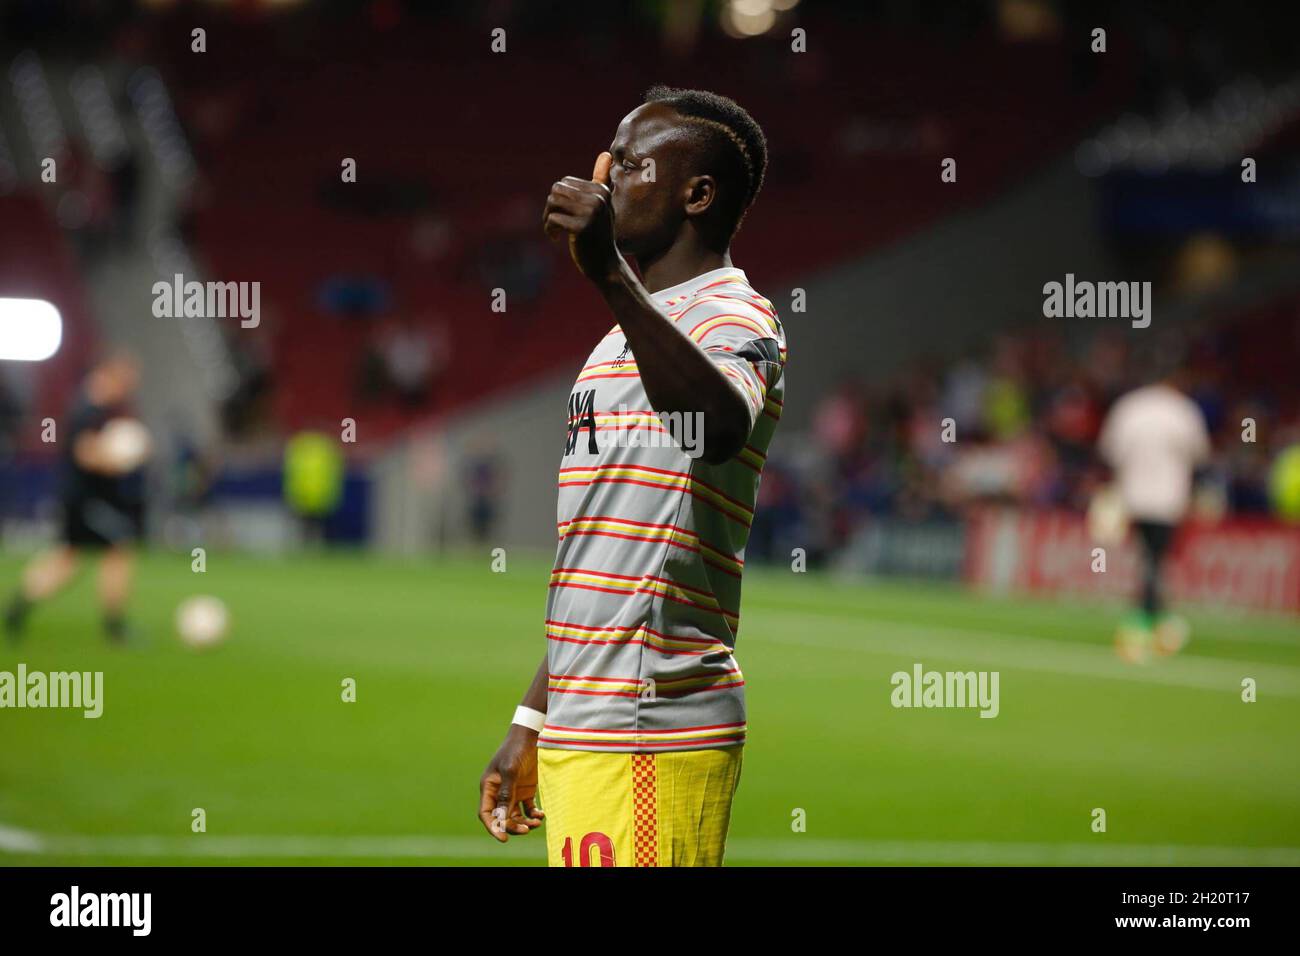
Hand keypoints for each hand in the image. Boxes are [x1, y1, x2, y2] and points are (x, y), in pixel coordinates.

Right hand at [478, 724, 544, 841]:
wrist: (533, 735)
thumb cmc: (517, 749)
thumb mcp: (510, 770)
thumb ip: (506, 793)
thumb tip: (501, 816)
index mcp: (489, 787)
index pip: (486, 813)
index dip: (493, 827)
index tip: (504, 838)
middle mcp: (499, 791)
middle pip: (502, 818)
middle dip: (513, 826)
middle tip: (526, 830)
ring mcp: (513, 791)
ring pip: (515, 816)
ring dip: (524, 823)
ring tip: (537, 823)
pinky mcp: (526, 789)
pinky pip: (527, 809)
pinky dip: (533, 814)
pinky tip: (541, 814)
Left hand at [543, 152, 620, 281]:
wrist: (606, 266)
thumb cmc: (599, 236)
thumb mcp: (602, 206)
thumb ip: (601, 181)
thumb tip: (606, 154)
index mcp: (601, 190)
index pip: (565, 182)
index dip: (557, 199)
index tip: (561, 215)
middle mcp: (598, 198)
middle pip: (556, 189)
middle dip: (550, 206)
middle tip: (552, 224)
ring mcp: (591, 212)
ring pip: (552, 201)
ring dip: (547, 217)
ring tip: (553, 230)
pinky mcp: (582, 227)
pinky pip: (552, 218)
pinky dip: (549, 229)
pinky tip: (555, 239)